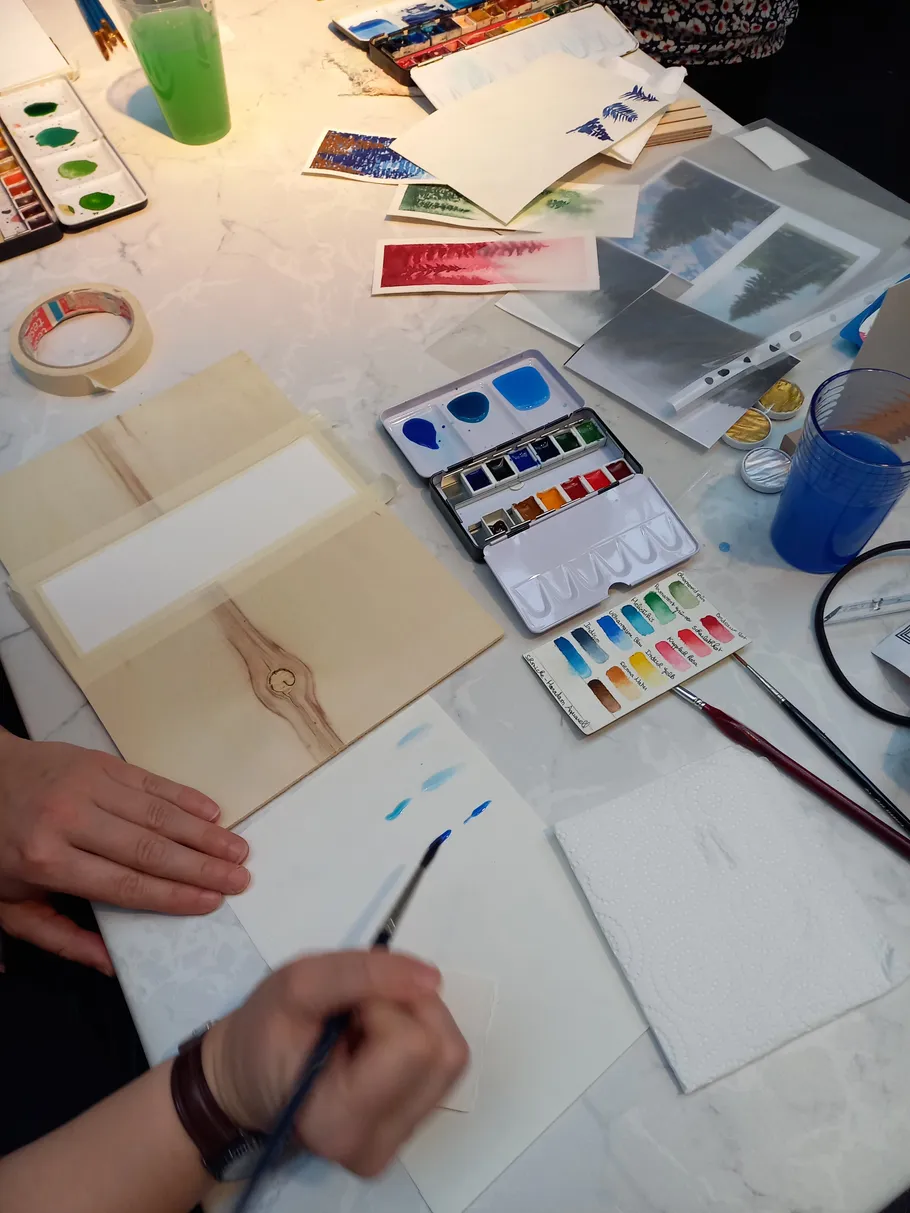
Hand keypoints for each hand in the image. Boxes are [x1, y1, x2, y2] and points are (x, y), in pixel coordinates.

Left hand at [0, 731, 249, 972]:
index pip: (124, 884)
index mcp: (47, 860)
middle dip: (202, 867)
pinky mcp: (101, 762)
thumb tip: (109, 965)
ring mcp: (89, 785)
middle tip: (241, 878)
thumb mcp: (10, 904)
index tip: (211, 903)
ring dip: (204, 832)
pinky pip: (152, 781)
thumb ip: (59, 936)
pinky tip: (212, 812)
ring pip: (158, 813)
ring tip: (238, 849)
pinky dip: (185, 797)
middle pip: (150, 848)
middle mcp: (71, 820)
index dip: (172, 895)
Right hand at [202, 951, 468, 1176]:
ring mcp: (400, 1140)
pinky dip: (418, 1034)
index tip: (344, 1005)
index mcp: (340, 1124)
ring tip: (365, 1024)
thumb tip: (431, 977)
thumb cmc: (265, 1033)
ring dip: (415, 1018)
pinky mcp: (413, 1124)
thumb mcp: (297, 984)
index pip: (410, 1045)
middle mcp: (377, 1146)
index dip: (383, 1003)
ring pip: (450, 1055)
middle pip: (442, 1050)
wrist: (249, 1075)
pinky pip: (444, 1065)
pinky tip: (378, 1039)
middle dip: (406, 1008)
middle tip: (356, 1010)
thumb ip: (362, 974)